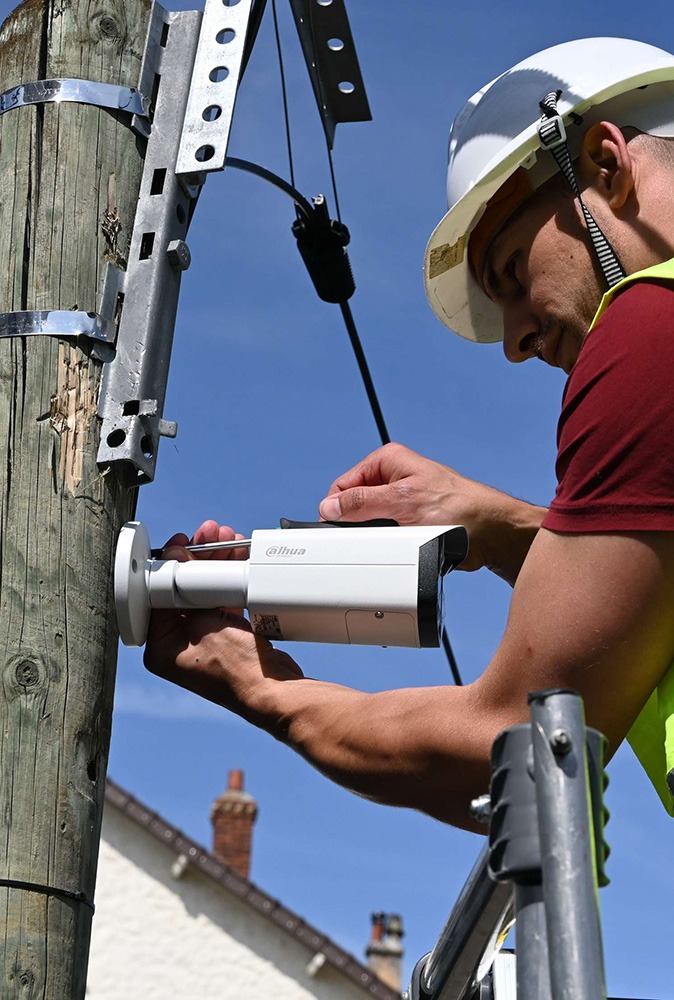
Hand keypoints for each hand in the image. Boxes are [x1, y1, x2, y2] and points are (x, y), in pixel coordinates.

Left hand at [143, 520, 303, 722]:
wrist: (274, 689)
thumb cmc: (237, 668)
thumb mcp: (204, 620)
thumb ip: (188, 587)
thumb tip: (176, 556)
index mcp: (160, 646)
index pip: (159, 592)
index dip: (172, 562)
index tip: (184, 541)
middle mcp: (177, 643)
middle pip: (183, 587)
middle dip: (200, 557)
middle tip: (211, 534)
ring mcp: (202, 639)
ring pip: (205, 590)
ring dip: (217, 563)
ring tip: (229, 540)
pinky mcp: (224, 636)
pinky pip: (222, 600)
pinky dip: (229, 580)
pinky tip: (238, 559)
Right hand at [318, 442, 545, 579]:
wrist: (490, 532)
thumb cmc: (460, 507)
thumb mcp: (403, 502)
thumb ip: (362, 503)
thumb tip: (331, 506)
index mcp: (388, 462)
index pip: (344, 484)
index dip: (337, 507)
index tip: (335, 528)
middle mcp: (394, 478)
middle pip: (356, 504)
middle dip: (359, 523)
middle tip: (369, 536)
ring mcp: (402, 501)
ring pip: (370, 522)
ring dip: (376, 535)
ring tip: (392, 540)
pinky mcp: (411, 522)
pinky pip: (386, 535)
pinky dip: (388, 544)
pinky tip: (399, 547)